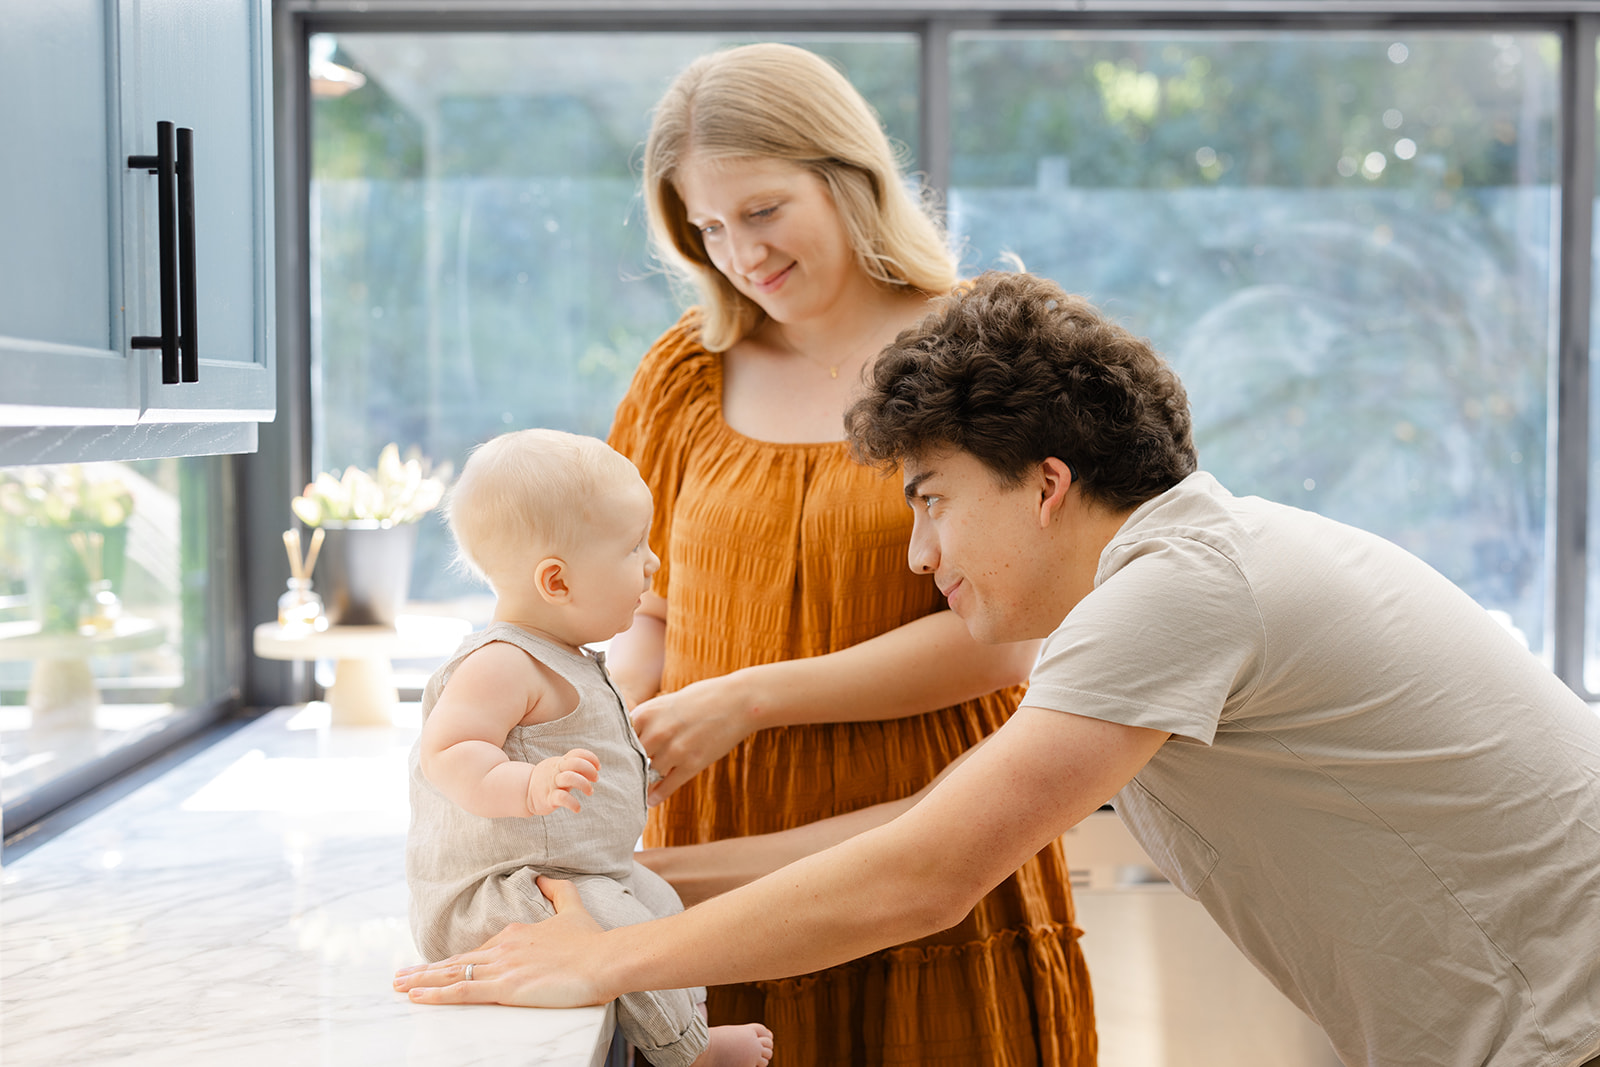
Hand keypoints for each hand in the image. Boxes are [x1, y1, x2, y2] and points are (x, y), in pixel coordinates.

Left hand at [394, 877, 609, 1007]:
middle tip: (399, 976)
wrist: (605, 958)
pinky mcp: (506, 988)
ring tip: (399, 985)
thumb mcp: (573, 908)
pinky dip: (436, 992)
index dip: (452, 959)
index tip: (432, 966)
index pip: (477, 951)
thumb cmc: (592, 940)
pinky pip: (463, 990)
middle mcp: (503, 948)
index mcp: (515, 934)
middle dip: (424, 969)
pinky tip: (417, 996)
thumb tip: (543, 876)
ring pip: (453, 974)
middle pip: (457, 961)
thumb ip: (558, 891)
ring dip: (422, 980)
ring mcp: (503, 968)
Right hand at [526, 749, 599, 815]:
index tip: (598, 767)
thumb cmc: (548, 780)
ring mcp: (552, 783)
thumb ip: (575, 768)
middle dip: (590, 770)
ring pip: (570, 778)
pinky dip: (573, 804)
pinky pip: (562, 798)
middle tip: (595, 779)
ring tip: (589, 792)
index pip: (577, 753)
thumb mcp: (559, 769)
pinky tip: (577, 808)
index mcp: (560, 762)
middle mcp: (556, 770)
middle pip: (575, 763)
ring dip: (584, 784)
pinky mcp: (548, 798)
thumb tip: (595, 769)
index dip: (591, 758)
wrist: (524, 792)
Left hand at [630, 675, 753, 805]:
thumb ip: (649, 721)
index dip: (618, 752)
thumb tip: (633, 740)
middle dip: (632, 768)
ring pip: (650, 775)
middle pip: (633, 760)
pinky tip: (652, 799)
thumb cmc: (702, 698)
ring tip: (639, 790)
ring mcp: (674, 750)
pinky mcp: (692, 764)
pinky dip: (658, 795)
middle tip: (625, 778)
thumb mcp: (667, 702)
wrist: (737, 701)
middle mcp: (656, 732)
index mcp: (646, 713)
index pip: (621, 740)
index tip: (614, 761)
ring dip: (646, 782)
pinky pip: (668, 786)